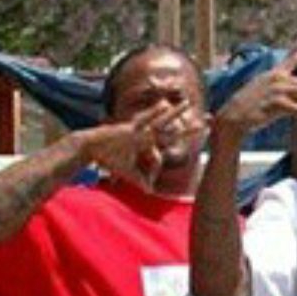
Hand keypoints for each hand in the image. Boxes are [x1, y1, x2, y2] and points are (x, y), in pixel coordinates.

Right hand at [77, 102, 197, 190]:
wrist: (89, 148)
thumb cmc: (109, 158)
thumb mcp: (129, 173)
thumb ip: (141, 180)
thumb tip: (152, 192)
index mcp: (148, 144)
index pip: (170, 143)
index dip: (177, 146)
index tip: (189, 145)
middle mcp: (147, 135)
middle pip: (172, 130)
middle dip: (189, 128)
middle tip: (207, 123)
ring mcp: (139, 131)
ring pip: (161, 121)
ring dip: (175, 113)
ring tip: (189, 103)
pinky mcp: (130, 129)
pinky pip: (144, 120)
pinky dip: (154, 113)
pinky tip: (165, 105)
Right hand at [216, 42, 296, 136]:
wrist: (233, 116)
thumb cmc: (249, 105)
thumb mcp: (262, 87)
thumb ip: (279, 84)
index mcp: (274, 74)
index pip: (292, 58)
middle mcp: (278, 78)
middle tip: (291, 104)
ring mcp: (279, 89)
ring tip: (288, 109)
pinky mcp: (280, 102)